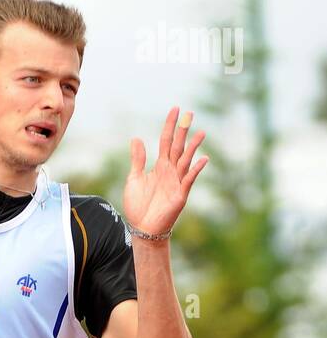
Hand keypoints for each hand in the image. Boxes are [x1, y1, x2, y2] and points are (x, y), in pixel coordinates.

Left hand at [124, 107, 207, 237]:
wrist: (142, 228)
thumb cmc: (138, 206)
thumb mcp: (134, 178)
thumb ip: (137, 159)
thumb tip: (136, 138)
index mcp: (160, 166)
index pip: (166, 141)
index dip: (170, 126)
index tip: (175, 109)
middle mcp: (171, 171)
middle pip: (178, 147)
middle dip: (184, 131)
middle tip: (190, 113)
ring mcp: (177, 182)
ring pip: (186, 160)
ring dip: (194, 147)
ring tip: (201, 133)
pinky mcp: (180, 195)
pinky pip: (189, 180)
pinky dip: (195, 170)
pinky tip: (202, 159)